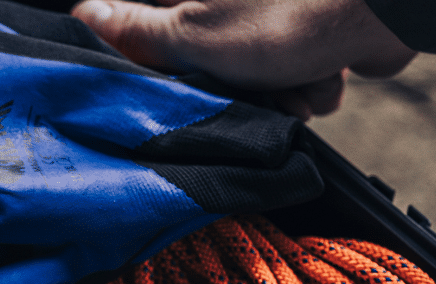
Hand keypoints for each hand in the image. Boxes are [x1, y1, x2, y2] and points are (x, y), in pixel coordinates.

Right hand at [71, 0, 416, 119]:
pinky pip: (299, 85)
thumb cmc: (289, 15)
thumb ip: (140, 32)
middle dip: (236, 97)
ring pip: (259, 89)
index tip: (188, 87)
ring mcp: (275, 26)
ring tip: (293, 79)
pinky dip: (311, 88)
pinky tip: (320, 73)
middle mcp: (235, 11)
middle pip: (213, 78)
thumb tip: (85, 13)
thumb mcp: (194, 33)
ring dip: (280, 98)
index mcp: (198, 3)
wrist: (375, 12)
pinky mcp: (312, 40)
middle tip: (250, 87)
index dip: (172, 76)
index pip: (161, 47)